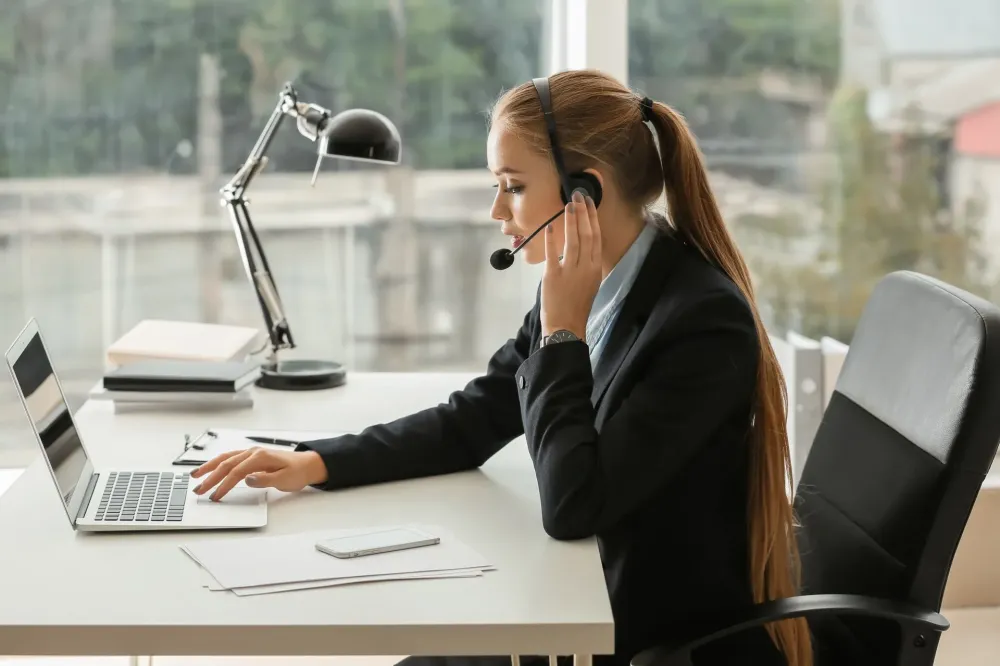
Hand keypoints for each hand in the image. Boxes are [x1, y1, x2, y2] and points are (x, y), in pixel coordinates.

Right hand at [191, 448, 327, 500]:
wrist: (307, 464)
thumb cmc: (297, 472)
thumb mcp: (285, 479)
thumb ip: (265, 480)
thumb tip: (247, 479)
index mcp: (260, 457)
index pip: (236, 472)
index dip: (224, 485)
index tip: (215, 496)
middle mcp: (253, 453)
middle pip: (226, 465)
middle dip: (210, 477)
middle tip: (198, 490)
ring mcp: (251, 453)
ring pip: (225, 459)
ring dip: (209, 468)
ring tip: (195, 476)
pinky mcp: (251, 457)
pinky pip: (230, 458)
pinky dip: (217, 463)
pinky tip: (209, 469)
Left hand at [541, 190, 601, 339]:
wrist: (566, 326)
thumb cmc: (576, 306)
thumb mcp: (588, 283)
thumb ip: (586, 264)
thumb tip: (582, 247)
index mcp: (595, 268)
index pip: (596, 237)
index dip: (592, 218)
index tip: (589, 203)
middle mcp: (585, 267)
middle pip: (586, 234)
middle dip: (583, 213)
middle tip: (579, 195)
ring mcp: (570, 271)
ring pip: (573, 240)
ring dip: (571, 221)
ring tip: (568, 205)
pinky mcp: (553, 277)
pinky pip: (553, 254)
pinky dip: (552, 239)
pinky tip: (551, 226)